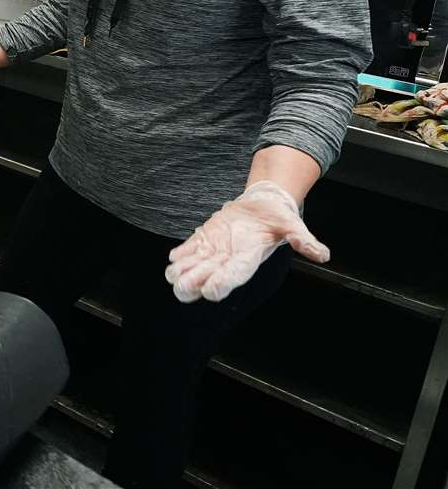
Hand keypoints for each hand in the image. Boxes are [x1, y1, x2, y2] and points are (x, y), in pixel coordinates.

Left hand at [165, 181, 328, 302]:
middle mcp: (229, 258)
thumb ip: (304, 240)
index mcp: (249, 257)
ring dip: (182, 271)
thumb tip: (323, 255)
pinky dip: (180, 255)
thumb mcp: (292, 225)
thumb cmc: (278, 218)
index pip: (235, 274)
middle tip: (182, 285)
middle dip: (194, 283)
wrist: (263, 205)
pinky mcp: (204, 238)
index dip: (222, 283)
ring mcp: (215, 249)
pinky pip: (188, 250)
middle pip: (208, 277)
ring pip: (194, 266)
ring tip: (173, 273)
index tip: (210, 291)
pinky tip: (174, 257)